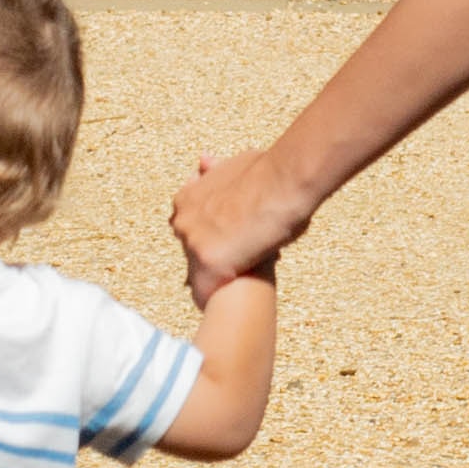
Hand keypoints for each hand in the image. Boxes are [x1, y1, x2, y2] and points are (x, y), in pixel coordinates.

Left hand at [171, 142, 315, 303]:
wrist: (285, 183)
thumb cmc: (268, 174)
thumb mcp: (232, 166)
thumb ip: (214, 171)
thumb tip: (203, 160)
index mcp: (186, 199)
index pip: (191, 231)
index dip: (215, 241)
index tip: (232, 245)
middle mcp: (183, 222)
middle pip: (191, 256)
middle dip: (213, 264)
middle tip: (239, 269)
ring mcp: (193, 243)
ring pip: (197, 277)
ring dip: (215, 284)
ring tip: (237, 293)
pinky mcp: (209, 264)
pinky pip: (205, 294)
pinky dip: (216, 301)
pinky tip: (230, 308)